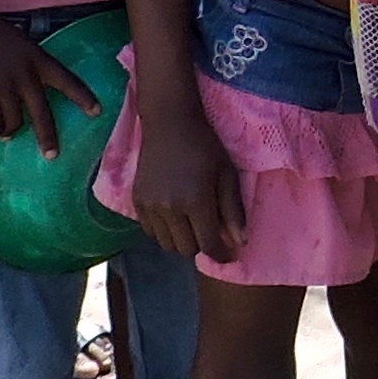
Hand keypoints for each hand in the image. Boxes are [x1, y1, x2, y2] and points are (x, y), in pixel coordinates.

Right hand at [128, 75, 243, 261]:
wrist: (170, 123)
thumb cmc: (205, 146)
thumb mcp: (227, 174)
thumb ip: (233, 211)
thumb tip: (240, 243)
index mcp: (196, 201)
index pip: (209, 245)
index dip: (221, 255)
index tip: (229, 255)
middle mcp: (170, 208)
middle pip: (187, 249)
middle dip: (202, 244)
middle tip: (210, 229)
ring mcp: (150, 206)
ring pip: (167, 244)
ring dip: (181, 239)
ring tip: (191, 221)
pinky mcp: (138, 201)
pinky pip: (151, 232)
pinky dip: (164, 231)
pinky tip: (174, 214)